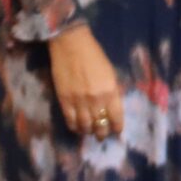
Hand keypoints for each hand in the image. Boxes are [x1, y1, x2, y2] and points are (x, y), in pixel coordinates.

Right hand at [50, 25, 125, 139]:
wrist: (71, 45)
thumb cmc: (94, 54)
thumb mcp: (110, 73)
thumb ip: (112, 91)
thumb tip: (112, 107)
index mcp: (111, 91)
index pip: (116, 118)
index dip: (117, 128)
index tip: (116, 131)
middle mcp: (96, 100)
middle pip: (101, 126)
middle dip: (102, 133)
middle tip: (101, 135)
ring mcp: (79, 102)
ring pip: (85, 127)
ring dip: (88, 132)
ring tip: (89, 132)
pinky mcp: (64, 100)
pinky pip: (70, 121)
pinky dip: (75, 127)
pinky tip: (77, 127)